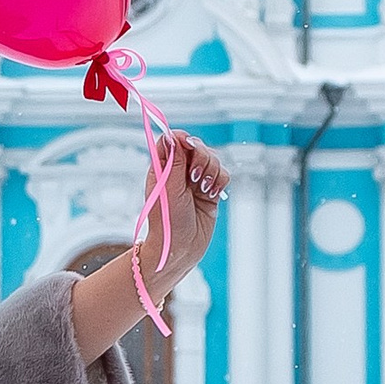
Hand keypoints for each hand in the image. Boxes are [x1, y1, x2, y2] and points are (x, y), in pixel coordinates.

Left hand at [140, 133, 226, 291]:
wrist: (181, 248)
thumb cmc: (167, 222)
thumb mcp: (168, 187)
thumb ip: (174, 160)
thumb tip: (172, 135)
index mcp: (162, 167)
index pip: (173, 140)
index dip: (183, 139)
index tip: (189, 145)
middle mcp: (179, 171)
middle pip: (197, 146)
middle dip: (202, 156)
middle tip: (195, 176)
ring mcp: (196, 181)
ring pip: (213, 159)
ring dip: (211, 171)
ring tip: (203, 189)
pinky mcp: (210, 191)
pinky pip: (223, 174)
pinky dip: (220, 181)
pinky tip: (212, 194)